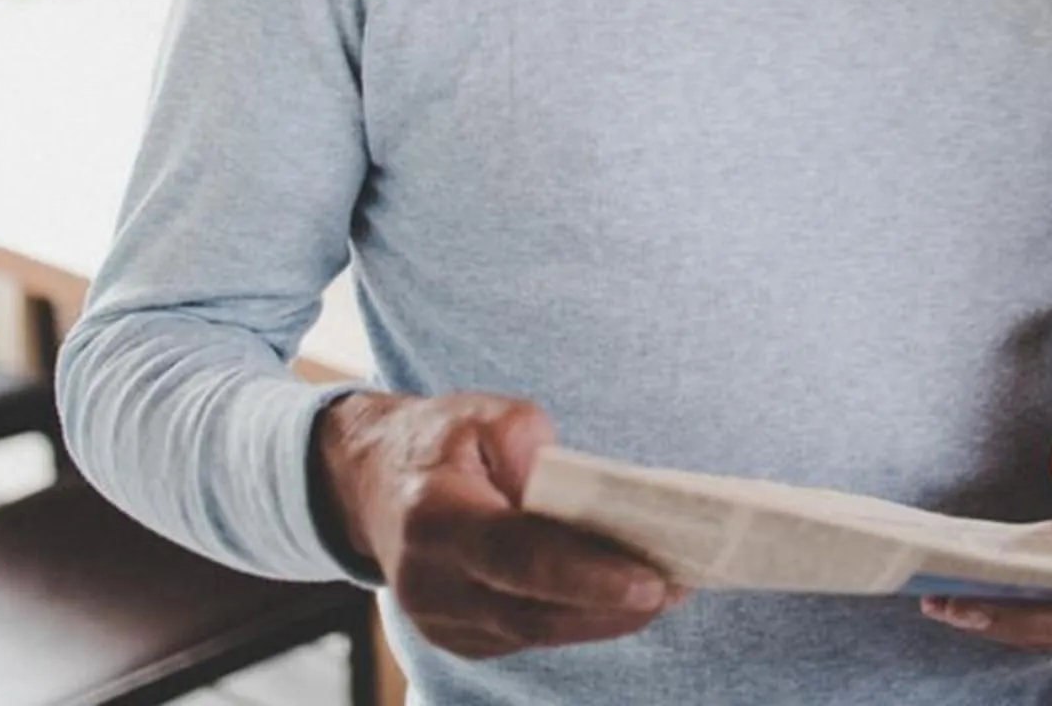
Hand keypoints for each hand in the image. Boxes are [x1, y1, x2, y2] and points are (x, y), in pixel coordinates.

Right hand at [312, 390, 684, 659]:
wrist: (372, 482)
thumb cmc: (441, 442)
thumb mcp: (487, 415)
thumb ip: (535, 447)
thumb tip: (580, 499)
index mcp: (434, 518)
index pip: (518, 557)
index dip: (586, 574)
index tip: (651, 579)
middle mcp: (429, 582)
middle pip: (532, 611)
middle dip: (612, 605)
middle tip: (679, 586)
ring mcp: (438, 619)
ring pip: (535, 633)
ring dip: (605, 618)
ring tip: (669, 592)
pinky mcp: (456, 636)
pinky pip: (526, 636)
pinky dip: (578, 620)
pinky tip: (624, 600)